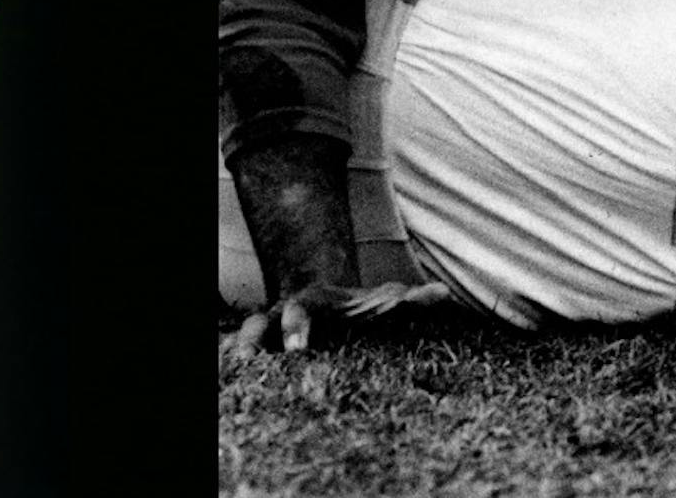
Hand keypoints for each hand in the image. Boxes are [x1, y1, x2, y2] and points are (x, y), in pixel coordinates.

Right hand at [227, 280, 450, 355]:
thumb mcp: (386, 305)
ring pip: (247, 336)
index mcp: (314, 303)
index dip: (297, 326)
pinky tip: (231, 380)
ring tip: (235, 371)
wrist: (340, 307)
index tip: (298, 350)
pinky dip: (236, 364)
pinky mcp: (268, 351)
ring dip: (240, 350)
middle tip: (252, 365)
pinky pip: (247, 352)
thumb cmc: (365, 313)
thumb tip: (444, 295)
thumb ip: (412, 302)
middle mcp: (286, 315)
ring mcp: (273, 333)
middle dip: (255, 341)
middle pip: (261, 323)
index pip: (300, 309)